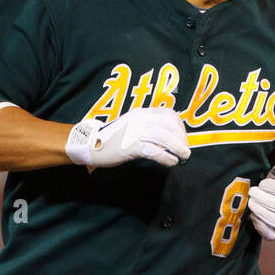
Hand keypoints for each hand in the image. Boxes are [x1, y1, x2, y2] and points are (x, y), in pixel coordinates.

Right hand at [66, 109, 190, 168]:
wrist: (89, 144)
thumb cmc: (111, 138)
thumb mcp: (131, 126)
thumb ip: (147, 128)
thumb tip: (168, 137)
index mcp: (141, 113)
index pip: (168, 114)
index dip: (180, 126)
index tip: (183, 138)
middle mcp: (140, 119)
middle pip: (169, 125)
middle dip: (182, 138)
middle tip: (185, 150)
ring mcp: (135, 131)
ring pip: (164, 137)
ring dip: (178, 147)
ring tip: (183, 156)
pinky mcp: (130, 146)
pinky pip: (154, 151)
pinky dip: (166, 157)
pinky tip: (171, 162)